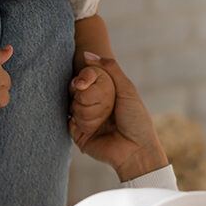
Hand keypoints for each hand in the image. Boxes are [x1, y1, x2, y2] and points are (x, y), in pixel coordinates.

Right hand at [70, 54, 167, 181]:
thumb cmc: (136, 119)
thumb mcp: (127, 89)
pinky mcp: (79, 134)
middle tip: (83, 90)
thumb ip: (110, 69)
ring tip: (100, 116)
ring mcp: (86, 119)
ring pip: (72, 103)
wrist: (136, 150)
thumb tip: (87, 54)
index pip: (88, 78)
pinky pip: (70, 120)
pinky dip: (78, 119)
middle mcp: (95, 106)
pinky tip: (90, 124)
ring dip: (82, 106)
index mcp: (107, 94)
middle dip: (79, 89)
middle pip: (76, 89)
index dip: (84, 76)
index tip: (83, 78)